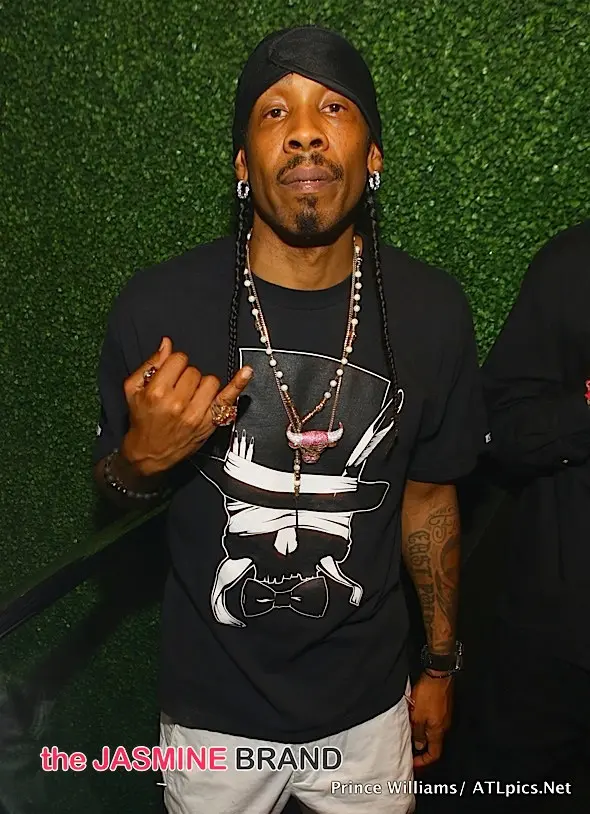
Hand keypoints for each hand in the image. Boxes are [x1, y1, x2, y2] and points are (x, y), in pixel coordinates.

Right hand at [121, 337, 251, 475]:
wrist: (149, 453)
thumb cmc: (142, 421)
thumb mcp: (133, 390)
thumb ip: (150, 364)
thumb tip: (166, 344)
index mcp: (157, 392)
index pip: (178, 359)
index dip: (175, 364)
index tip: (171, 372)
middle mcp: (178, 403)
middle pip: (194, 370)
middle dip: (186, 376)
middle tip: (177, 390)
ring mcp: (196, 414)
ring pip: (210, 381)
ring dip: (202, 385)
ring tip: (191, 396)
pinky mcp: (209, 423)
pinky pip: (228, 399)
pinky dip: (238, 385)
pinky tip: (246, 372)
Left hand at [410, 672, 453, 768]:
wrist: (438, 675)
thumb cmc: (428, 694)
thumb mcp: (417, 716)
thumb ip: (418, 733)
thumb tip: (419, 746)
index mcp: (438, 731)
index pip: (434, 754)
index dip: (424, 761)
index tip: (414, 763)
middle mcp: (444, 726)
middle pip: (433, 743)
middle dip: (421, 747)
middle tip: (410, 748)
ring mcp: (445, 716)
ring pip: (433, 731)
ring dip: (421, 733)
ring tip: (410, 729)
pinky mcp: (443, 706)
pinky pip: (433, 720)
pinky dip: (424, 722)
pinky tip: (415, 716)